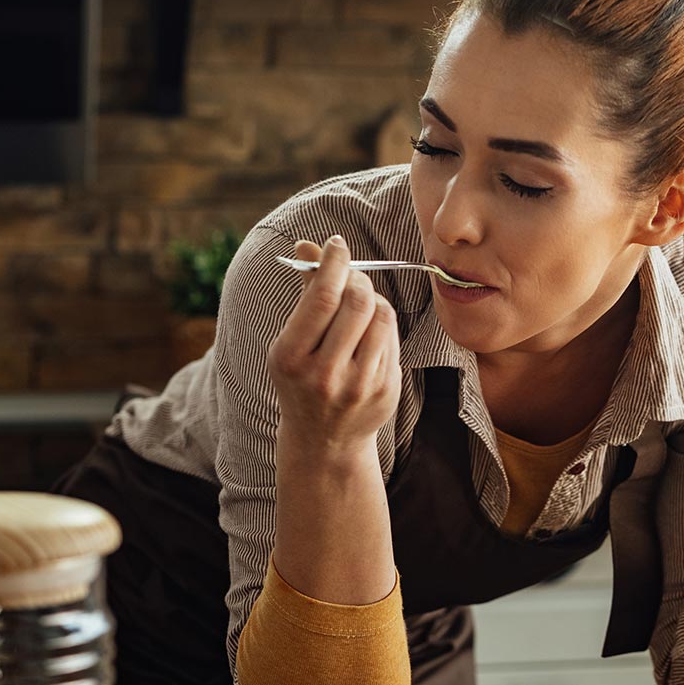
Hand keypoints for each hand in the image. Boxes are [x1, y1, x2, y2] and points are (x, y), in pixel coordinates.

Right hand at [267, 235, 401, 465]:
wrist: (324, 440)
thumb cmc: (304, 379)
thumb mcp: (292, 342)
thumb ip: (305, 294)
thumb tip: (308, 245)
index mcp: (291, 357)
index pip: (322, 297)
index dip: (334, 263)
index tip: (338, 244)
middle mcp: (324, 374)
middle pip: (357, 302)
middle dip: (358, 278)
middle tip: (352, 275)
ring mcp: (358, 385)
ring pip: (381, 316)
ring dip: (374, 299)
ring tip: (360, 305)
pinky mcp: (385, 390)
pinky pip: (392, 338)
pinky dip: (382, 324)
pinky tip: (369, 333)